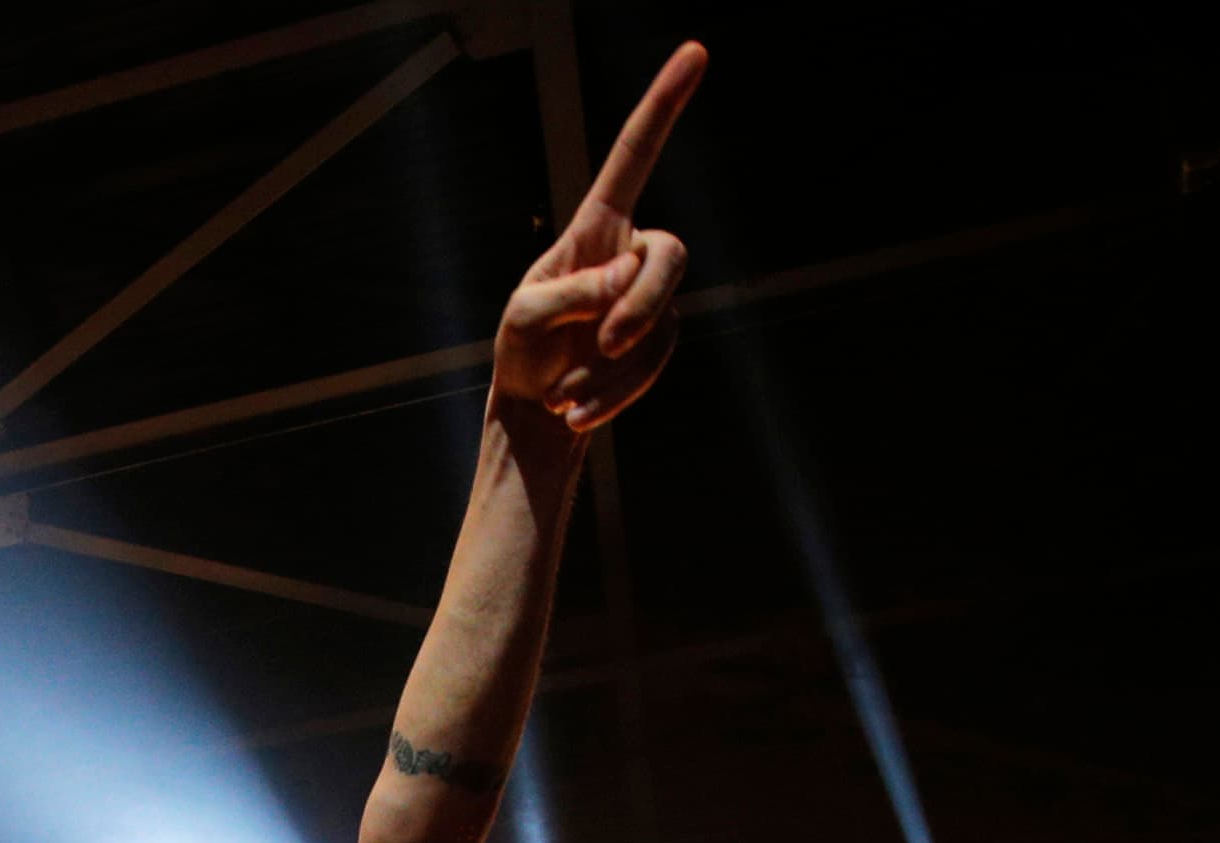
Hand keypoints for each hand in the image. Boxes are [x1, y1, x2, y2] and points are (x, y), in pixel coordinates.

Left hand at [493, 41, 706, 433]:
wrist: (536, 410)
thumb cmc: (522, 352)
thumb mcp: (526, 318)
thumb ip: (573, 291)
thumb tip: (625, 276)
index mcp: (593, 229)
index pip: (635, 157)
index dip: (663, 106)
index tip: (696, 52)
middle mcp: (629, 255)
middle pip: (672, 254)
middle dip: (644, 303)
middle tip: (609, 343)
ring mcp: (650, 300)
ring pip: (666, 319)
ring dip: (615, 368)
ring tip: (566, 396)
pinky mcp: (660, 342)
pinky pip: (658, 362)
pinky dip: (618, 393)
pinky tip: (579, 413)